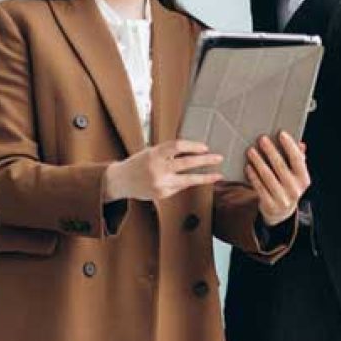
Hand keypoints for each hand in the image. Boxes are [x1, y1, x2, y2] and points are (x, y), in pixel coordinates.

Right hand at [103, 139, 222, 201]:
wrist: (121, 180)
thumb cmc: (138, 163)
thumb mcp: (151, 152)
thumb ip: (168, 153)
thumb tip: (193, 152)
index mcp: (154, 153)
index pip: (177, 146)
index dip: (193, 146)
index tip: (205, 147)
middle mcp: (157, 168)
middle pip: (186, 163)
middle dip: (205, 160)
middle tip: (219, 158)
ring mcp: (160, 183)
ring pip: (188, 180)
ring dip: (205, 178)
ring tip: (218, 176)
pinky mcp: (162, 194)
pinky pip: (179, 187)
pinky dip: (186, 183)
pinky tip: (189, 180)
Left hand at [245, 131, 309, 225]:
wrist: (281, 212)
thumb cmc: (288, 185)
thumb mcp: (296, 175)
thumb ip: (298, 159)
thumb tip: (301, 144)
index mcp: (303, 179)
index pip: (298, 159)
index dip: (290, 146)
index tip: (281, 133)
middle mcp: (295, 190)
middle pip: (280, 166)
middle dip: (271, 151)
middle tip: (262, 139)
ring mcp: (282, 199)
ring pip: (268, 176)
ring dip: (258, 162)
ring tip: (251, 151)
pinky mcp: (270, 205)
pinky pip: (259, 187)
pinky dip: (253, 176)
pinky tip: (248, 166)